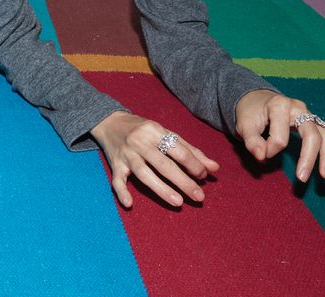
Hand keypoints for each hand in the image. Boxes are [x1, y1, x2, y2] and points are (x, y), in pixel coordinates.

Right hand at [90, 110, 219, 208]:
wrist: (109, 121)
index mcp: (154, 131)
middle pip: (163, 163)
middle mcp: (139, 141)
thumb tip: (214, 168)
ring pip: (143, 173)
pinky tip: (129, 204)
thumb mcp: (165, 133)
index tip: (204, 176)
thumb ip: (189, 150)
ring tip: (178, 202)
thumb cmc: (143, 129)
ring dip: (160, 188)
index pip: (177, 149)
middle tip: (199, 197)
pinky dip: (122, 191)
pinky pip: (117, 179)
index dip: (193, 164)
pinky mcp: (114, 164)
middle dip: (182, 180)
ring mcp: (126, 154)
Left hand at [234, 89, 324, 181]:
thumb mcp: (243, 125)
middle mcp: (299, 108)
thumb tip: (262, 157)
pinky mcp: (315, 123)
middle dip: (308, 158)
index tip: (261, 154)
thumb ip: (252, 141)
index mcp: (279, 106)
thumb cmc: (250, 112)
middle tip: (301, 178)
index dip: (269, 149)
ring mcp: (310, 115)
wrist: (256, 99)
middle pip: (312, 134)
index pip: (280, 134)